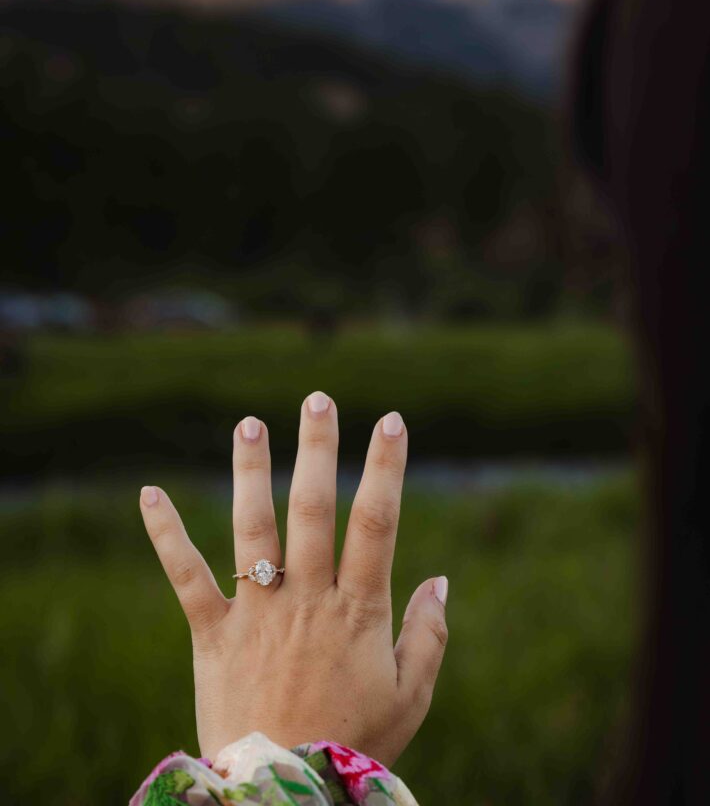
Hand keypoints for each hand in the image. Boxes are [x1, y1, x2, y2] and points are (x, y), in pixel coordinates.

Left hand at [139, 391, 447, 765]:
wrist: (283, 795)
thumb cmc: (354, 744)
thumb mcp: (410, 696)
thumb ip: (429, 634)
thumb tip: (441, 577)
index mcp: (358, 610)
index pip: (376, 522)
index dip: (386, 468)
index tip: (392, 422)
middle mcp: (306, 599)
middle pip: (313, 508)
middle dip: (318, 448)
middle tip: (317, 398)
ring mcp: (257, 613)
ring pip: (253, 528)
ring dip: (251, 471)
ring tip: (250, 422)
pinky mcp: (213, 633)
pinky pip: (187, 576)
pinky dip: (166, 534)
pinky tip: (150, 492)